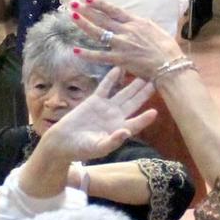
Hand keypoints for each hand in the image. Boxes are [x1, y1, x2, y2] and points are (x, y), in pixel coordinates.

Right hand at [34, 68, 158, 163]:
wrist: (63, 142)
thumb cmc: (81, 149)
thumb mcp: (98, 148)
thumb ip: (113, 141)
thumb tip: (126, 132)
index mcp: (119, 130)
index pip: (136, 123)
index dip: (145, 118)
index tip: (154, 112)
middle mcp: (116, 118)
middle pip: (133, 104)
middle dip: (144, 94)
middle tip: (156, 83)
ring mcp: (106, 108)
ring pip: (123, 94)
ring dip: (133, 85)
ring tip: (143, 76)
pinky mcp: (95, 101)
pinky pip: (105, 87)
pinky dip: (111, 78)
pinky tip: (119, 69)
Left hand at [68, 0, 184, 80]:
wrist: (169, 63)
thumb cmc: (166, 47)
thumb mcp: (154, 29)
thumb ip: (140, 25)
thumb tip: (134, 22)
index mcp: (135, 22)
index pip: (113, 10)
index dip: (100, 4)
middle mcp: (126, 31)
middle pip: (102, 19)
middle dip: (86, 10)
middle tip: (73, 4)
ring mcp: (121, 44)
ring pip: (98, 33)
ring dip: (84, 24)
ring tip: (72, 17)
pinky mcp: (120, 59)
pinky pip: (100, 56)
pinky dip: (87, 54)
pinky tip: (75, 50)